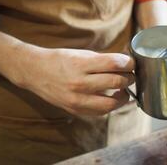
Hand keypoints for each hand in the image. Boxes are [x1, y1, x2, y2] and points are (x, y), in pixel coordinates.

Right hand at [16, 48, 134, 115]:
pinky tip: (113, 98)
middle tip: (130, 75)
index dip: (129, 63)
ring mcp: (76, 99)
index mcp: (80, 64)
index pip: (114, 63)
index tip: (131, 63)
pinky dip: (111, 105)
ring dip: (124, 96)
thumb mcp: (81, 54)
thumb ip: (103, 60)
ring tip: (124, 89)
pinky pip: (100, 112)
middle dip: (129, 78)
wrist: (35, 72)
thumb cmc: (60, 60)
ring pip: (112, 103)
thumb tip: (126, 63)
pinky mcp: (75, 109)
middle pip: (116, 82)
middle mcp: (79, 83)